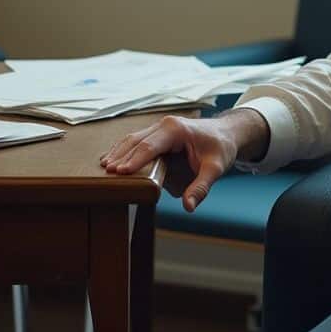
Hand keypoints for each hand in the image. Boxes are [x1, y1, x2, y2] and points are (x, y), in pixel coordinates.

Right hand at [99, 109, 268, 211]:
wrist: (226, 133)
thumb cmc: (221, 148)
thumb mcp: (216, 168)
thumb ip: (201, 187)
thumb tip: (188, 206)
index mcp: (176, 130)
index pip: (150, 146)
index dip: (134, 160)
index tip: (119, 172)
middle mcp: (165, 125)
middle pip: (136, 141)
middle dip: (121, 156)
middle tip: (106, 173)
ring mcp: (159, 127)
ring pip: (133, 138)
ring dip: (118, 152)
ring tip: (104, 166)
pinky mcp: (157, 133)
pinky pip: (136, 140)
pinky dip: (123, 149)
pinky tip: (111, 158)